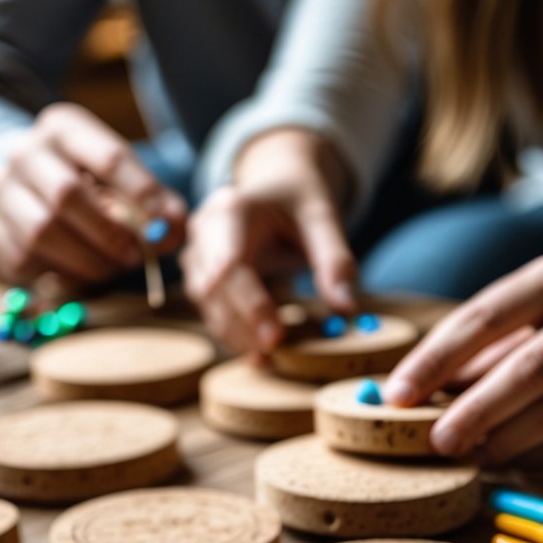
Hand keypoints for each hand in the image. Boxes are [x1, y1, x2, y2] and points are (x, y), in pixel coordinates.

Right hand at [0, 103, 186, 285]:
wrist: (23, 189)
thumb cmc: (88, 184)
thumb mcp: (122, 180)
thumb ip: (155, 203)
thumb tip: (173, 228)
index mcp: (65, 128)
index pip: (109, 158)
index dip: (142, 193)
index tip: (165, 223)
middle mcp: (25, 153)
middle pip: (67, 195)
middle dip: (109, 233)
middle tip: (135, 256)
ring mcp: (1, 192)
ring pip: (41, 232)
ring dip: (86, 259)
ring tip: (112, 268)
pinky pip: (25, 261)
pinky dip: (59, 274)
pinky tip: (81, 272)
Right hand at [181, 130, 356, 354]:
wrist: (277, 182)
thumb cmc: (299, 197)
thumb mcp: (323, 217)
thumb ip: (335, 260)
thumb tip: (346, 309)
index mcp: (230, 209)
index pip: (230, 265)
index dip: (250, 305)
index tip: (276, 337)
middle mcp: (203, 231)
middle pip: (212, 290)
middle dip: (241, 328)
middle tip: (275, 356)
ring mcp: (197, 254)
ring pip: (207, 306)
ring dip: (235, 336)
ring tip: (270, 360)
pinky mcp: (201, 276)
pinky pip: (213, 310)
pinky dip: (235, 333)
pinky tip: (260, 351)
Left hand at [383, 248, 542, 466]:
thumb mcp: (515, 311)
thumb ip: (465, 350)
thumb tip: (404, 399)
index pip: (481, 320)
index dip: (434, 361)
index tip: (397, 396)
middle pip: (528, 370)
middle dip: (476, 411)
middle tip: (436, 441)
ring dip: (505, 442)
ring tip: (468, 457)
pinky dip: (535, 457)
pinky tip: (505, 462)